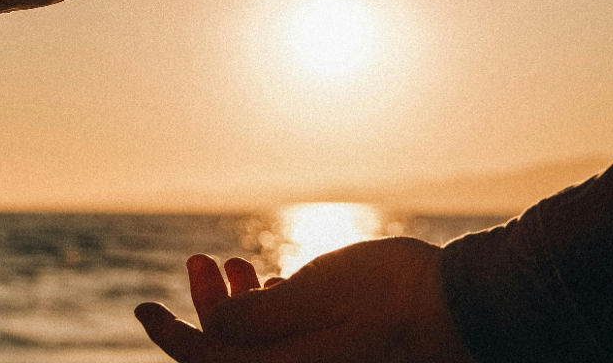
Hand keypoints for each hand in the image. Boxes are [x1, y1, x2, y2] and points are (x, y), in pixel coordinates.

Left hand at [135, 238, 477, 362]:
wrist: (470, 306)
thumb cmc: (395, 295)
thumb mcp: (315, 293)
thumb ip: (255, 317)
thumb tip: (215, 328)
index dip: (170, 337)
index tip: (142, 307)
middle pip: (232, 354)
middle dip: (207, 308)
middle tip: (199, 258)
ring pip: (262, 345)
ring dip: (240, 305)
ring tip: (235, 261)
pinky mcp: (346, 354)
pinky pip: (292, 342)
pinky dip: (273, 311)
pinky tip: (276, 278)